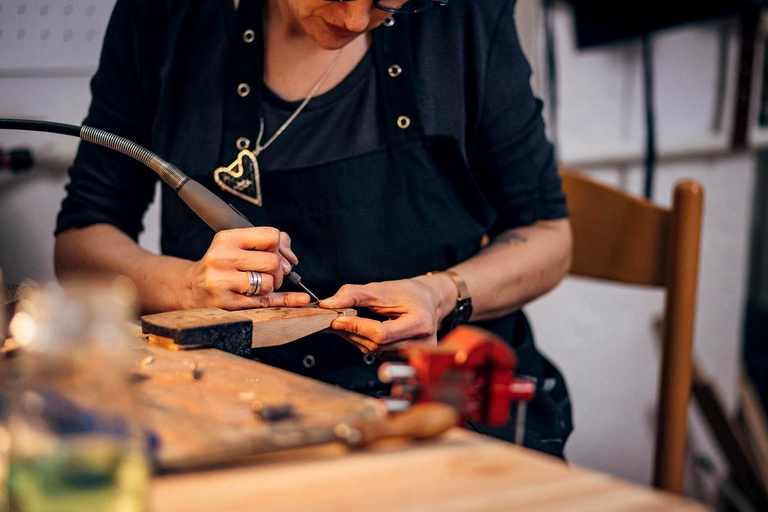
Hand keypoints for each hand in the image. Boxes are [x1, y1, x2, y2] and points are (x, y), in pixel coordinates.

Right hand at [182, 227, 309, 309]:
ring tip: (257, 286)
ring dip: (270, 287)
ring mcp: (222, 282)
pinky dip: (286, 300)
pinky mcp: (226, 304)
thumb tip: (292, 259)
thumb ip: (270, 244)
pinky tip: (301, 299)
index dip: (279, 247)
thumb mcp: (238, 245)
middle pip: (272, 262)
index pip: (271, 236)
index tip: (275, 255)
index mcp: (227, 239)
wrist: (191, 289)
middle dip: (278, 271)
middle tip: (270, 275)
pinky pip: (266, 303)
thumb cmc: (222, 265)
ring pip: (268, 283)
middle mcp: (222, 258)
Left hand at [319, 276, 456, 353]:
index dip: (357, 327)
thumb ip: (355, 295)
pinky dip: (362, 341)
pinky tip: (355, 330)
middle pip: (376, 345)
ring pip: (374, 351)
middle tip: (332, 320)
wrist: (428, 301)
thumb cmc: (409, 293)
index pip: (382, 333)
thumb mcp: (383, 289)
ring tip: (342, 323)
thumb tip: (329, 304)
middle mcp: (421, 343)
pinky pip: (377, 353)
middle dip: (351, 332)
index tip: (337, 319)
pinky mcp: (403, 358)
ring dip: (354, 338)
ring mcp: (413, 354)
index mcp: (420, 323)